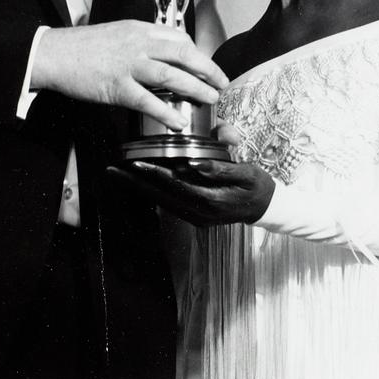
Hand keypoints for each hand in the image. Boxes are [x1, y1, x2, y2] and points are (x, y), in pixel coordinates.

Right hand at [31, 20, 227, 130]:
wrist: (54, 53)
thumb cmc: (83, 46)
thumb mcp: (116, 32)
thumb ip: (139, 40)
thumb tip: (160, 52)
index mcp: (139, 29)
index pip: (178, 37)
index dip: (196, 52)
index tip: (204, 64)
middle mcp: (138, 44)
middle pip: (183, 53)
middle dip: (207, 68)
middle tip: (221, 82)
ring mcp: (129, 65)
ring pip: (171, 76)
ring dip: (195, 88)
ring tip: (210, 99)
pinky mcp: (117, 87)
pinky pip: (148, 101)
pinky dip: (166, 111)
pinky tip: (178, 121)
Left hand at [108, 159, 274, 225]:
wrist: (266, 208)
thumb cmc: (256, 185)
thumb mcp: (246, 172)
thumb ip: (221, 168)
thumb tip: (194, 163)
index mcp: (211, 201)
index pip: (175, 185)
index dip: (154, 173)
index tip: (135, 162)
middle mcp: (199, 212)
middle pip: (160, 196)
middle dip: (135, 182)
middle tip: (112, 169)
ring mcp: (195, 217)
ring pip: (159, 201)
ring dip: (138, 187)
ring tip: (117, 174)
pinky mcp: (193, 215)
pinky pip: (166, 203)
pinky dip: (150, 191)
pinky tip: (138, 182)